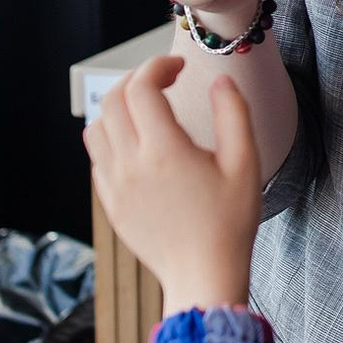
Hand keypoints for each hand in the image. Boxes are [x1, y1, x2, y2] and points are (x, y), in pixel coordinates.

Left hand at [82, 56, 261, 310]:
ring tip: (146, 110)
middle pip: (113, 99)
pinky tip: (138, 145)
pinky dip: (111, 138)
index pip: (142, 87)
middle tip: (162, 82)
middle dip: (136, 80)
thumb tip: (219, 81)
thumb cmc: (229, 223)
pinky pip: (97, 158)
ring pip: (97, 127)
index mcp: (164, 151)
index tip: (178, 67)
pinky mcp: (110, 204)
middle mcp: (130, 164)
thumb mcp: (245, 163)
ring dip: (118, 108)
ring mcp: (114, 186)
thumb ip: (233, 113)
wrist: (203, 276)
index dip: (158, 66)